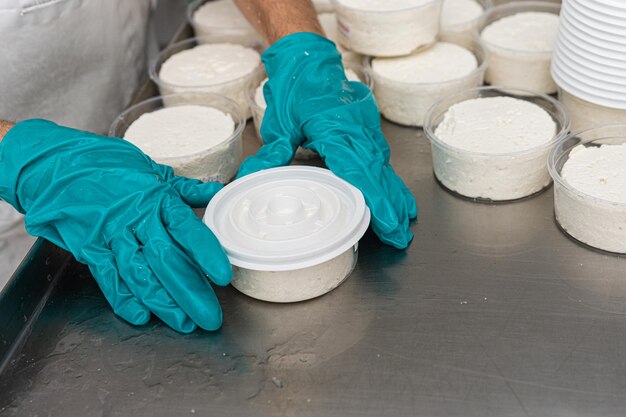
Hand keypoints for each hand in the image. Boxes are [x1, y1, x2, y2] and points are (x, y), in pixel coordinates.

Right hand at [0, 120, 231, 332]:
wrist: (53, 164)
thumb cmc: (107, 165)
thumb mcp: (151, 170)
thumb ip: (185, 188)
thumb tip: (217, 190)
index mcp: (156, 198)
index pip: (186, 228)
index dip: (205, 252)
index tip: (222, 275)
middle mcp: (134, 218)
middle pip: (166, 259)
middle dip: (189, 291)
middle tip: (209, 316)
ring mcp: (110, 235)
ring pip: (139, 273)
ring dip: (162, 301)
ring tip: (183, 322)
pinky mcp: (88, 247)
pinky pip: (107, 277)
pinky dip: (123, 298)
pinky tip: (141, 315)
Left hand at [238, 33, 416, 248]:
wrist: (310, 59)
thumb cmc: (297, 86)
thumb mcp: (281, 121)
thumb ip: (273, 151)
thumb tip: (251, 176)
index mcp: (338, 132)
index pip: (361, 174)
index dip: (377, 201)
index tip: (389, 222)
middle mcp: (358, 133)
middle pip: (379, 176)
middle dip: (392, 208)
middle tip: (401, 236)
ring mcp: (366, 131)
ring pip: (385, 169)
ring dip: (395, 196)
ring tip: (405, 223)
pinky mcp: (367, 130)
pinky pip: (382, 159)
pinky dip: (390, 180)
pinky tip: (397, 195)